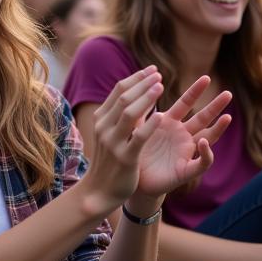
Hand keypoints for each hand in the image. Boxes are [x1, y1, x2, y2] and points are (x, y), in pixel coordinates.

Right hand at [81, 67, 164, 218]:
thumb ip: (118, 115)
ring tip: (160, 86)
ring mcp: (113, 142)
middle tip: (158, 74)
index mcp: (101, 119)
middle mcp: (104, 127)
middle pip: (123, 97)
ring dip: (145, 97)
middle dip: (142, 83)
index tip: (152, 70)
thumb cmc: (108, 160)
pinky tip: (162, 115)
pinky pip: (138, 137)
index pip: (118, 91)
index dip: (136, 78)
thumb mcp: (109, 133)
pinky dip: (150, 125)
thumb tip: (134, 93)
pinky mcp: (125, 158)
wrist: (99, 191)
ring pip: (129, 113)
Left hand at [135, 76, 232, 197]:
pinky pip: (201, 163)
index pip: (186, 104)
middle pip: (203, 118)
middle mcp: (182, 136)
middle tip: (228, 93)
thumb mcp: (137, 129)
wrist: (135, 181)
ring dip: (218, 129)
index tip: (206, 77)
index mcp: (170, 124)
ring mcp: (186, 152)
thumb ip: (138, 112)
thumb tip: (138, 89)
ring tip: (228, 117)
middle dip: (215, 106)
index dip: (195, 92)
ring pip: (208, 139)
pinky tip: (204, 144)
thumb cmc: (137, 153)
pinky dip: (205, 154)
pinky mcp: (186, 171)